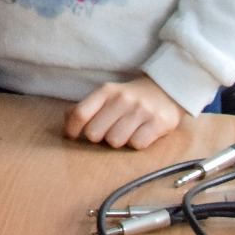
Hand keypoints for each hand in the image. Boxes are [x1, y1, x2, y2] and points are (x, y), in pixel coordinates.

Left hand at [65, 75, 185, 149]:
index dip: (72, 129)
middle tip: (108, 131)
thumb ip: (87, 107)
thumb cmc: (131, 97)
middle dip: (99, 137)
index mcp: (107, 91)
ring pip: (115, 141)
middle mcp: (123, 99)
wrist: (168, 89)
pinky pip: (137, 145)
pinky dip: (136, 143)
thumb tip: (67, 121)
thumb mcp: (108, 95)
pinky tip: (140, 133)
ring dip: (118, 141)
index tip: (71, 136)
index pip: (80, 113)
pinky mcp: (159, 123)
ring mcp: (142, 110)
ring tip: (126, 132)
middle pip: (95, 133)